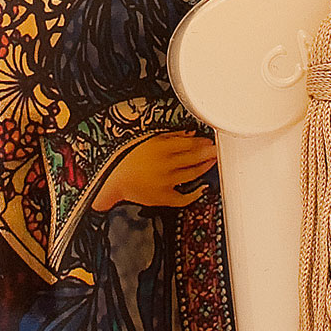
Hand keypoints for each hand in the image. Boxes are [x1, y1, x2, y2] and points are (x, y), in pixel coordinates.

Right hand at [92, 133, 216, 211]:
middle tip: (217, 150)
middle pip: (194, 157)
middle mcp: (164, 165)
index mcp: (159, 148)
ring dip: (205, 167)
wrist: (112, 180)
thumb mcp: (147, 140)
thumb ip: (170, 136)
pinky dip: (196, 193)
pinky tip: (203, 187)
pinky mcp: (163, 197)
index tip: (209, 140)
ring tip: (212, 162)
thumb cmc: (127, 159)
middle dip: (208, 153)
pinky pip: (184, 197)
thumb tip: (190, 133)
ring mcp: (165, 182)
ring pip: (192, 174)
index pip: (188, 143)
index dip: (202, 142)